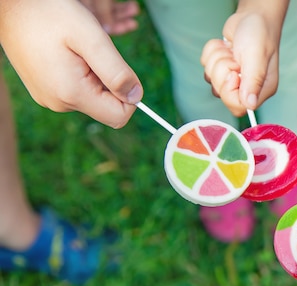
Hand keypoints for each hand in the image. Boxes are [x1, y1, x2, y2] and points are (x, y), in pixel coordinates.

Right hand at [0, 0, 142, 127]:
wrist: (9, 4)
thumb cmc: (49, 13)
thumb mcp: (91, 38)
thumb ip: (116, 71)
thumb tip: (136, 97)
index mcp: (71, 94)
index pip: (119, 116)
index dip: (129, 95)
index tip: (118, 67)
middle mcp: (59, 103)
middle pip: (106, 106)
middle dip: (110, 80)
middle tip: (91, 51)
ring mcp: (50, 97)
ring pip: (92, 95)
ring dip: (96, 73)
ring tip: (76, 47)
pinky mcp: (45, 89)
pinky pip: (77, 88)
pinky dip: (83, 71)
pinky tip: (68, 51)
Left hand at [200, 11, 281, 116]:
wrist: (253, 16)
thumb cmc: (260, 34)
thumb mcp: (257, 56)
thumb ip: (253, 81)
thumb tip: (250, 105)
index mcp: (262, 90)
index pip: (238, 106)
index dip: (229, 90)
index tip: (234, 72)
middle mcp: (248, 88)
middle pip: (221, 93)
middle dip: (222, 70)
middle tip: (235, 57)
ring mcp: (234, 79)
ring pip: (211, 80)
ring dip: (217, 59)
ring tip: (232, 50)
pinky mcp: (222, 69)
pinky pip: (205, 67)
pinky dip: (212, 53)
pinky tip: (226, 46)